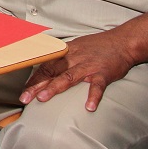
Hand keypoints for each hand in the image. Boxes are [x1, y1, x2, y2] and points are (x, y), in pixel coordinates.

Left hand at [19, 31, 135, 111]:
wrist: (122, 42)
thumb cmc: (98, 46)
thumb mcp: (76, 48)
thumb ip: (63, 59)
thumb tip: (48, 70)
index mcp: (67, 52)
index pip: (46, 66)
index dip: (34, 78)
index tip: (24, 90)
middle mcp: (75, 58)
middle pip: (52, 72)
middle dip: (37, 85)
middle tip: (25, 98)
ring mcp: (89, 66)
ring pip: (69, 76)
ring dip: (55, 87)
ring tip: (43, 99)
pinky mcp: (104, 73)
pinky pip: (97, 85)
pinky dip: (93, 96)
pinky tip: (89, 107)